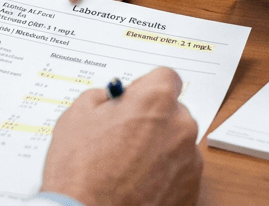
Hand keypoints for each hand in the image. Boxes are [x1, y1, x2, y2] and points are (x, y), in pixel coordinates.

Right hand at [43, 68, 201, 205]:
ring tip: (128, 168)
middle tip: (124, 138)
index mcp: (156, 102)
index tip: (132, 101)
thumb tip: (110, 99)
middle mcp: (181, 128)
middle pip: (173, 112)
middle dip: (153, 120)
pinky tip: (138, 185)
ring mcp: (189, 162)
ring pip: (178, 144)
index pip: (165, 78)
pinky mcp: (192, 190)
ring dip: (160, 149)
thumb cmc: (80, 173)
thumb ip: (100, 97)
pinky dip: (165, 176)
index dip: (145, 88)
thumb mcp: (76, 117)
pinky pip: (180, 173)